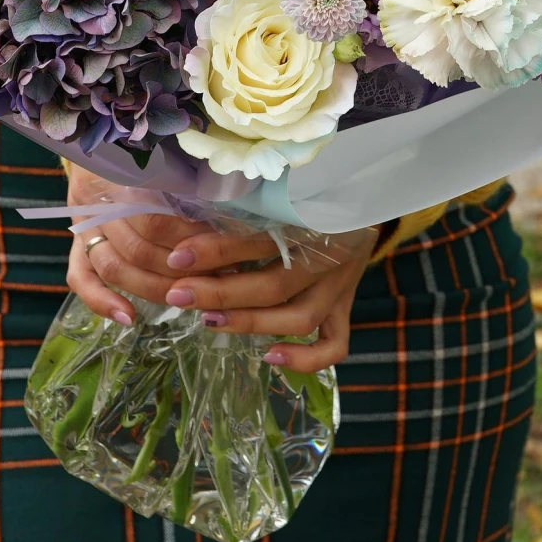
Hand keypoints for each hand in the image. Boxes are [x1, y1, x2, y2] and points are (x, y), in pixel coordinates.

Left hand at [64, 168, 377, 372]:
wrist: (366, 186)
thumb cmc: (310, 184)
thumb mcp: (284, 183)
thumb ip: (247, 199)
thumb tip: (187, 212)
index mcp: (313, 216)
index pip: (261, 239)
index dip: (217, 251)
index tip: (176, 257)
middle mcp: (329, 253)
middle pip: (274, 284)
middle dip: (220, 293)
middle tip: (177, 295)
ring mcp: (340, 283)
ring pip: (299, 317)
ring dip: (250, 322)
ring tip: (207, 321)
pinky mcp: (345, 304)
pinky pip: (334, 343)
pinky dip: (305, 357)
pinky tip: (270, 358)